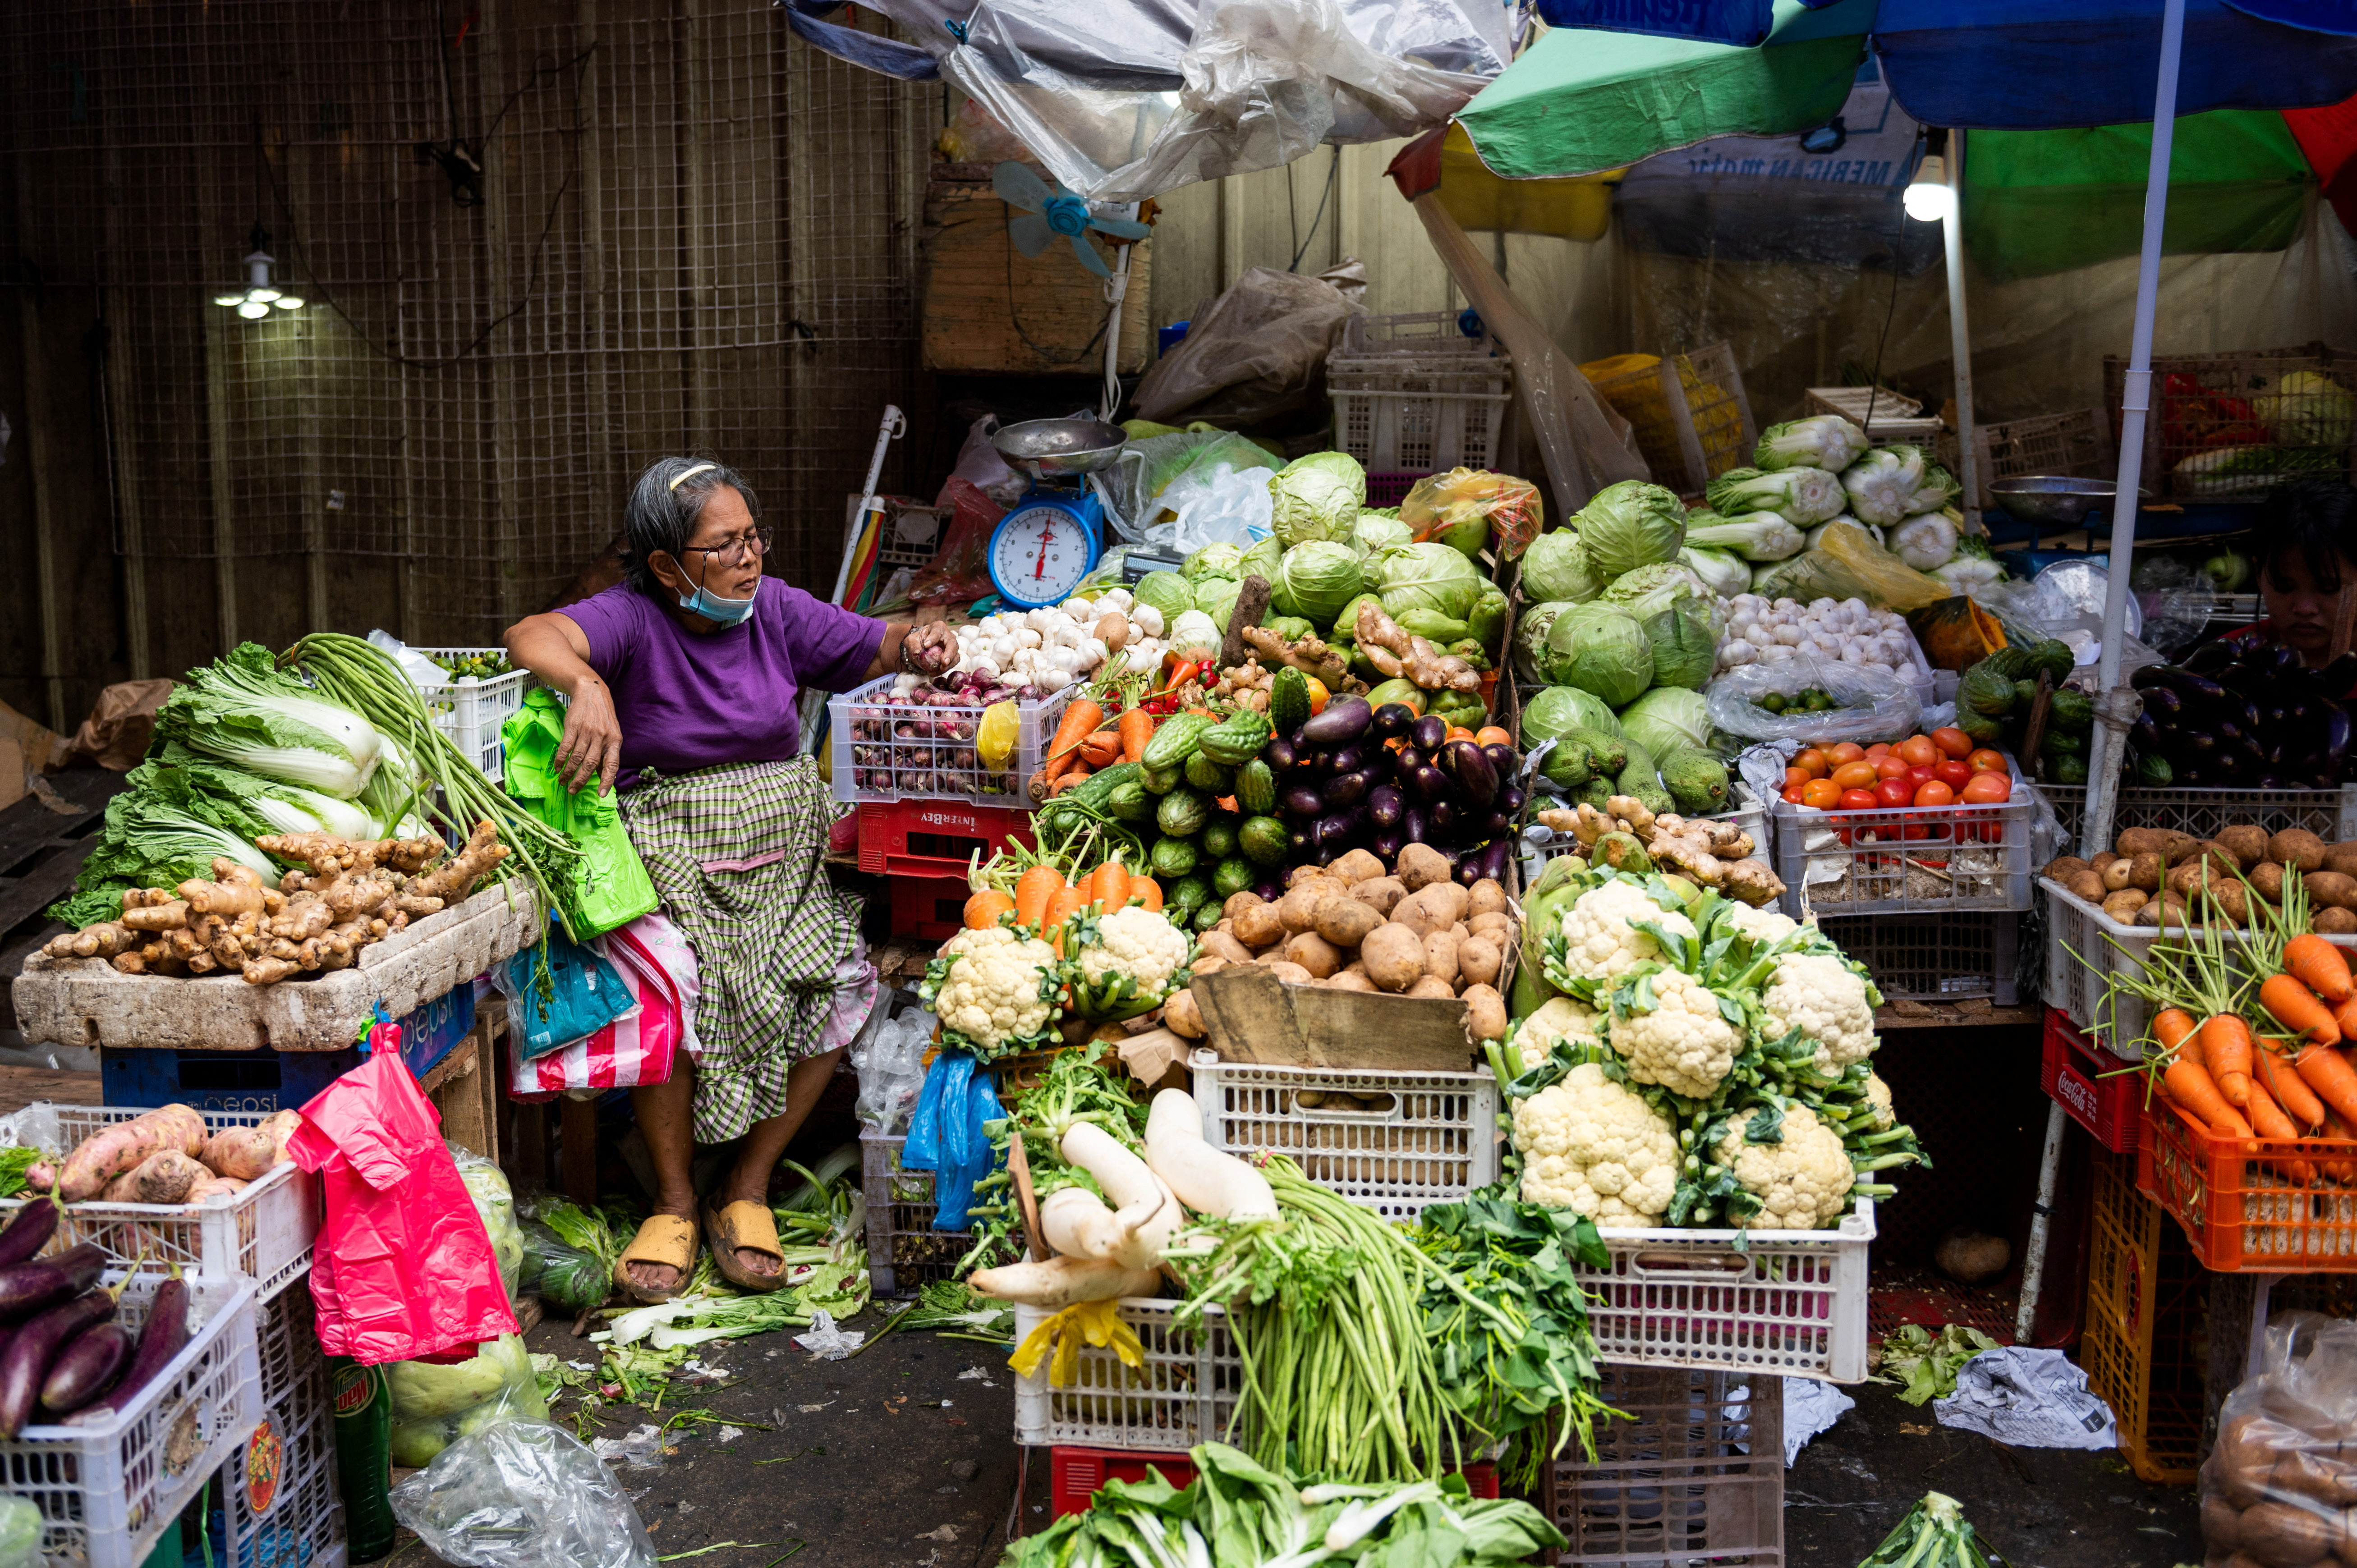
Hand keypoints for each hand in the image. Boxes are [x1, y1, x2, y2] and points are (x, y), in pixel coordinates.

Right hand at [555, 679, 624, 793]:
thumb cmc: (603, 716)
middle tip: (573, 790)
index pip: (612, 764)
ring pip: (577, 757)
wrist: (591, 691)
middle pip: (591, 764)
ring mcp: (587, 731)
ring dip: (568, 772)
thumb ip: (608, 753)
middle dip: (581, 780)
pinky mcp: (573, 726)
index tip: (601, 794)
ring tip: (563, 782)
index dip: (607, 780)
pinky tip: (558, 767)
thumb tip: (604, 776)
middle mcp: (602, 737)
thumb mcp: (612, 733)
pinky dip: (561, 759)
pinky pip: (566, 747)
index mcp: (615, 740)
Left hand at [903, 621, 957, 675]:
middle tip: (944, 662)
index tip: (926, 645)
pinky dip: (945, 669)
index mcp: (937, 627)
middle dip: (949, 654)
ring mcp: (951, 647)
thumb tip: (917, 652)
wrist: (921, 646)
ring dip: (949, 664)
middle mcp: (947, 636)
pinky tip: (934, 672)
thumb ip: (913, 645)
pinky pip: (952, 664)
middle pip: (952, 644)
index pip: (937, 631)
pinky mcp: (951, 657)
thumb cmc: (917, 640)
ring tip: (940, 669)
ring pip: (955, 655)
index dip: (933, 638)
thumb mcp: (911, 641)